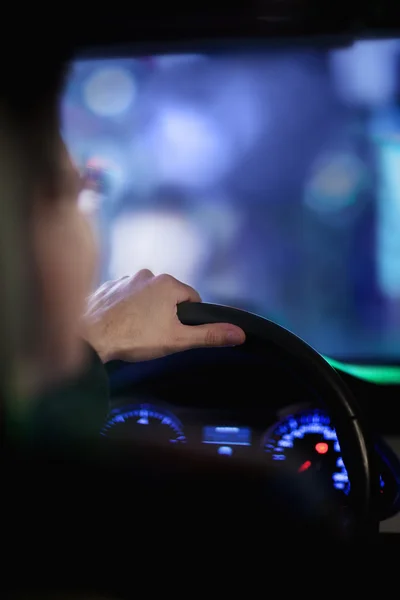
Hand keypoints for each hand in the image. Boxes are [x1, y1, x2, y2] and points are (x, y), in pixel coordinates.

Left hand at [82, 270, 245, 362]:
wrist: (88, 337)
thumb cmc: (134, 337)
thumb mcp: (177, 340)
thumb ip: (209, 335)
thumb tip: (239, 333)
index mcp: (168, 283)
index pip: (192, 299)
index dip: (187, 319)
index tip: (174, 333)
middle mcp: (147, 274)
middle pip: (168, 296)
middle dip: (165, 314)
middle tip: (153, 335)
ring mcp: (125, 279)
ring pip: (146, 296)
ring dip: (144, 310)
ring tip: (134, 331)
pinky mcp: (107, 287)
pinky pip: (124, 296)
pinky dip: (125, 308)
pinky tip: (118, 324)